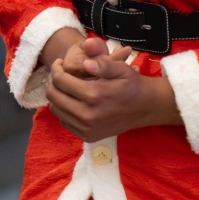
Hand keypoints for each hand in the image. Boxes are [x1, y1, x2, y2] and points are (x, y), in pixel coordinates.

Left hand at [45, 36, 181, 141]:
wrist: (146, 108)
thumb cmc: (132, 85)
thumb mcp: (122, 69)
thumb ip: (103, 64)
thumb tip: (85, 64)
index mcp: (95, 95)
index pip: (60, 81)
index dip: (55, 69)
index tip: (59, 63)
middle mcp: (88, 115)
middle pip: (53, 96)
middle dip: (52, 81)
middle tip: (59, 73)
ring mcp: (87, 128)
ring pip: (56, 110)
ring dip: (57, 96)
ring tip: (65, 86)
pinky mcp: (88, 136)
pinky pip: (65, 122)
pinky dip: (64, 110)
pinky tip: (73, 101)